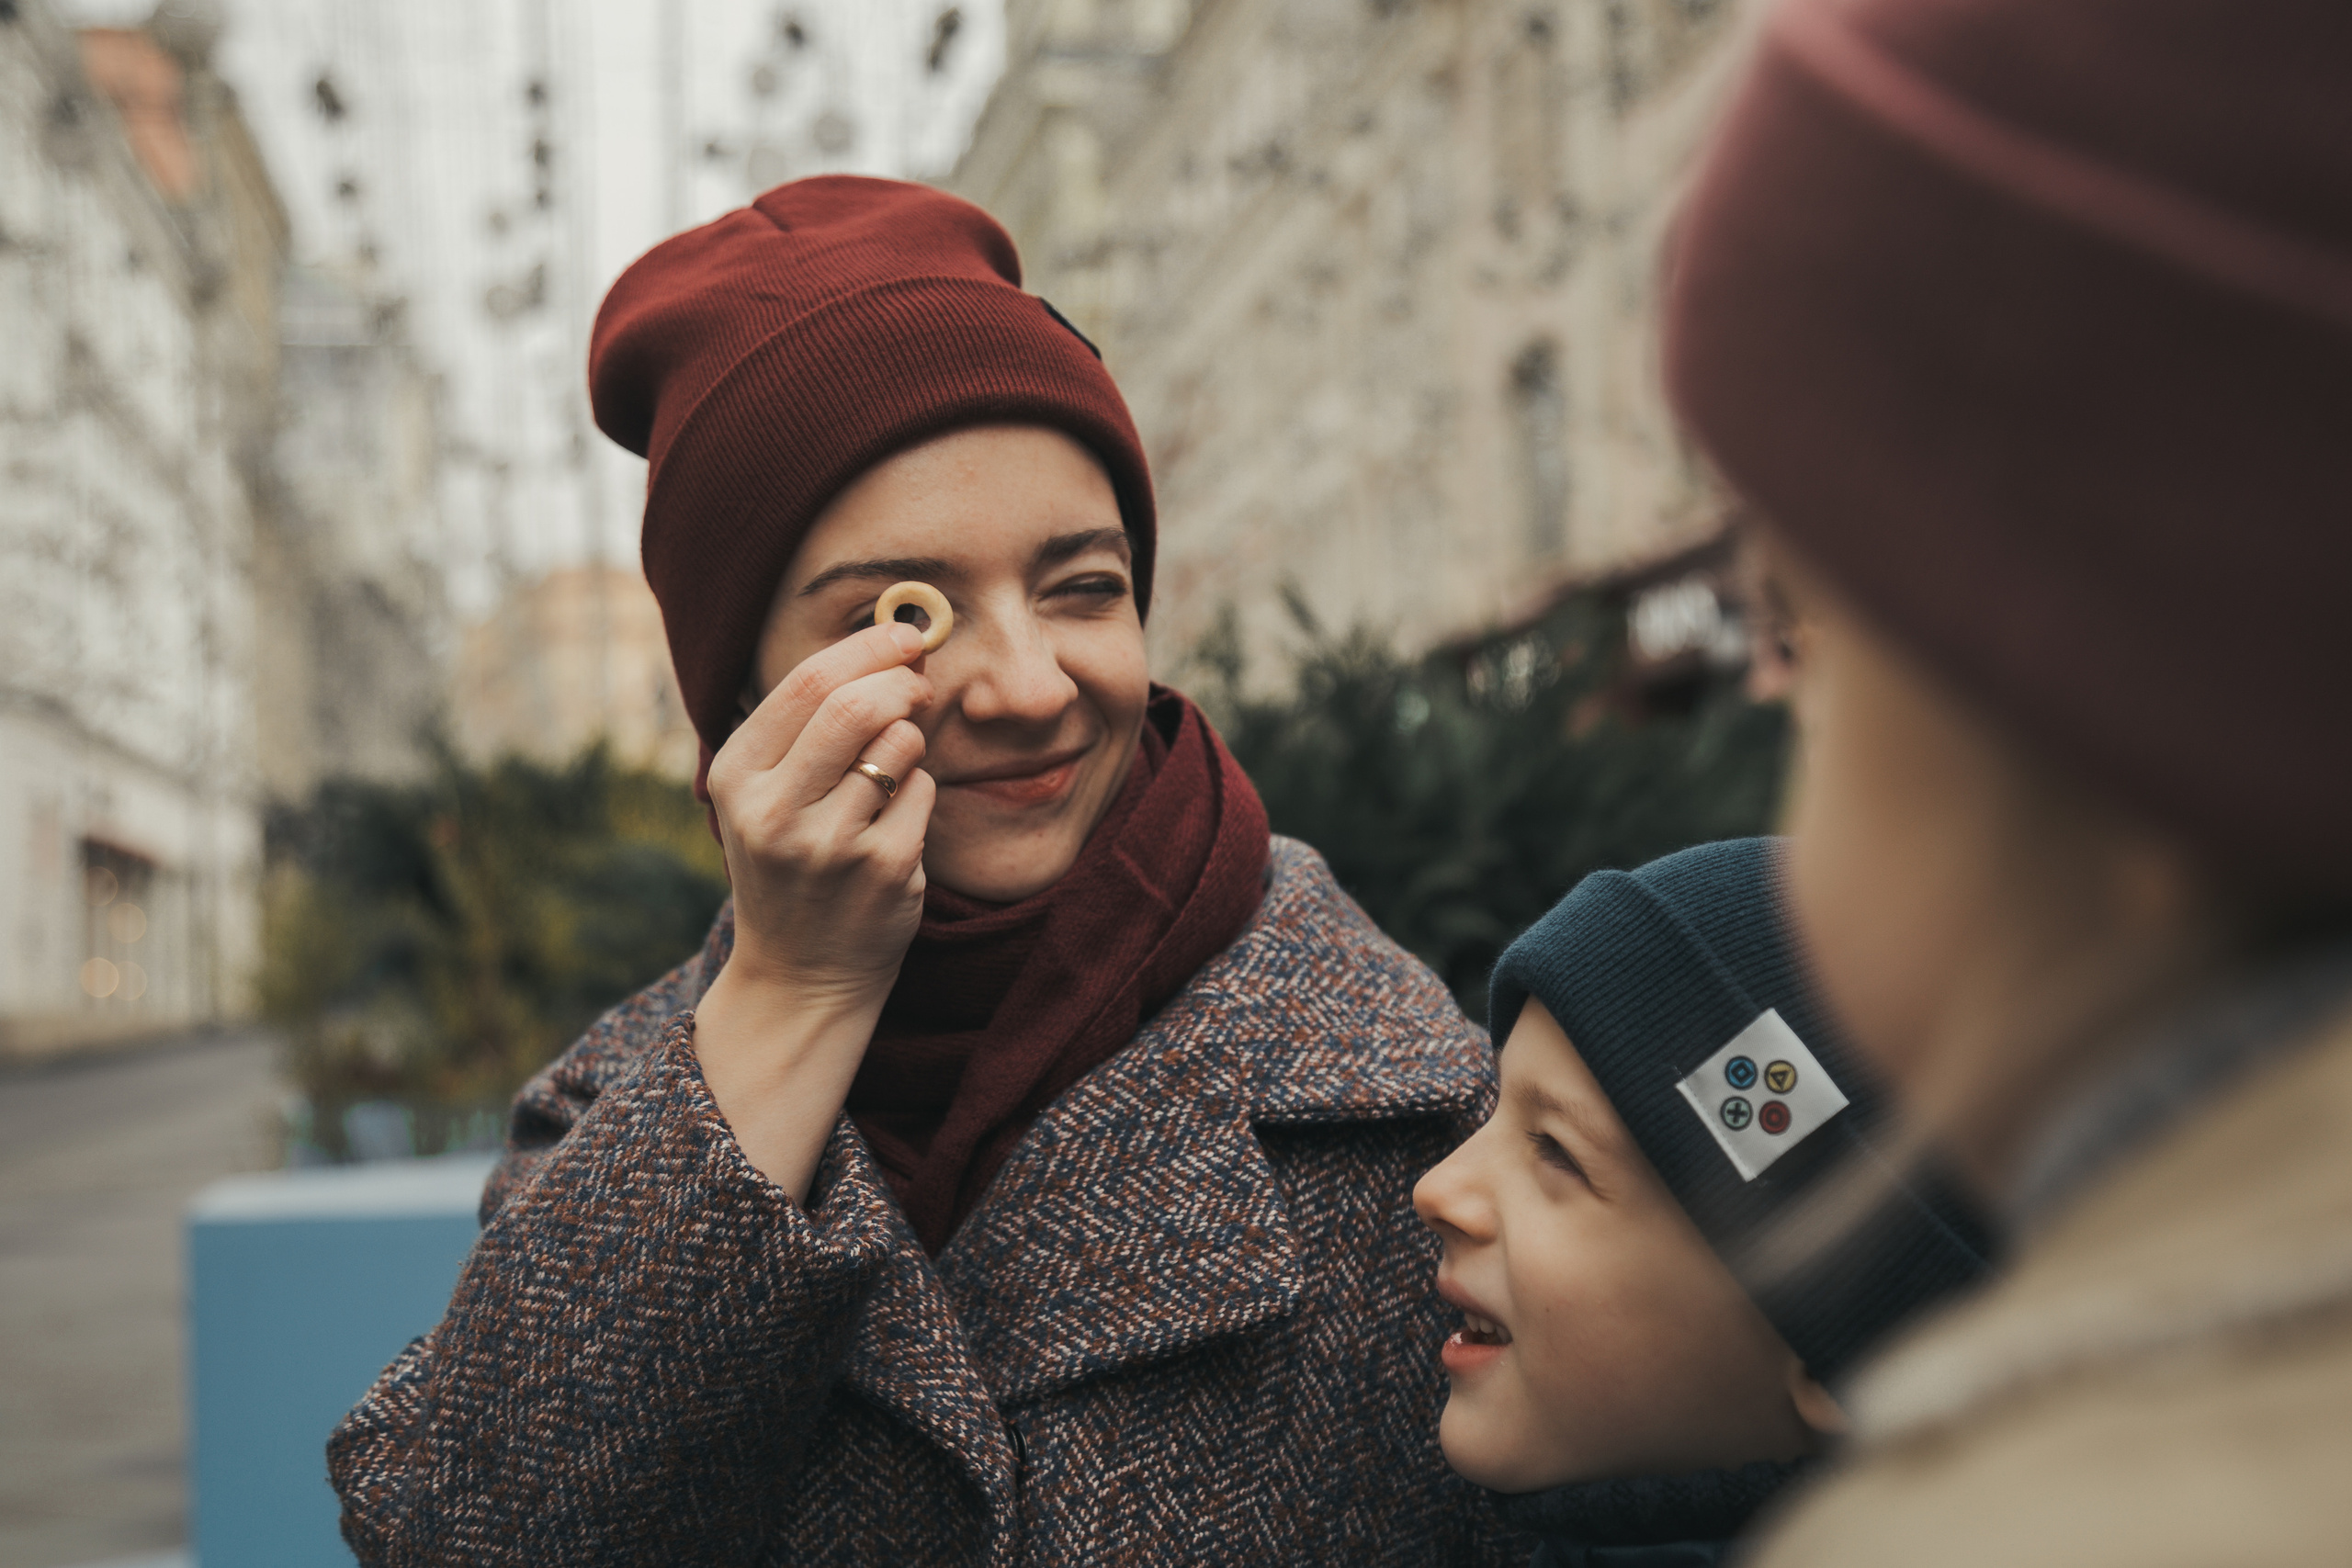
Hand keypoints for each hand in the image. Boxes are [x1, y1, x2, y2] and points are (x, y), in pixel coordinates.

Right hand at [691, 621, 933, 1198]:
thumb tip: (896, 645)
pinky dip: (921, 790)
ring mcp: (831, 844)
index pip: (806, 683)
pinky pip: (925, 791)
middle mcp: (774, 811)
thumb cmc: (790, 864)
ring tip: (894, 765)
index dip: (866, 648)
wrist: (799, 974)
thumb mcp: (768, 793)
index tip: (904, 634)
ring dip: (912, 739)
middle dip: (900, 680)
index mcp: (736, 778)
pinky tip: (896, 820)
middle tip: (920, 681)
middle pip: (856, 706)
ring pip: (900, 744)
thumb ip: (811, 723)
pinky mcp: (884, 870)